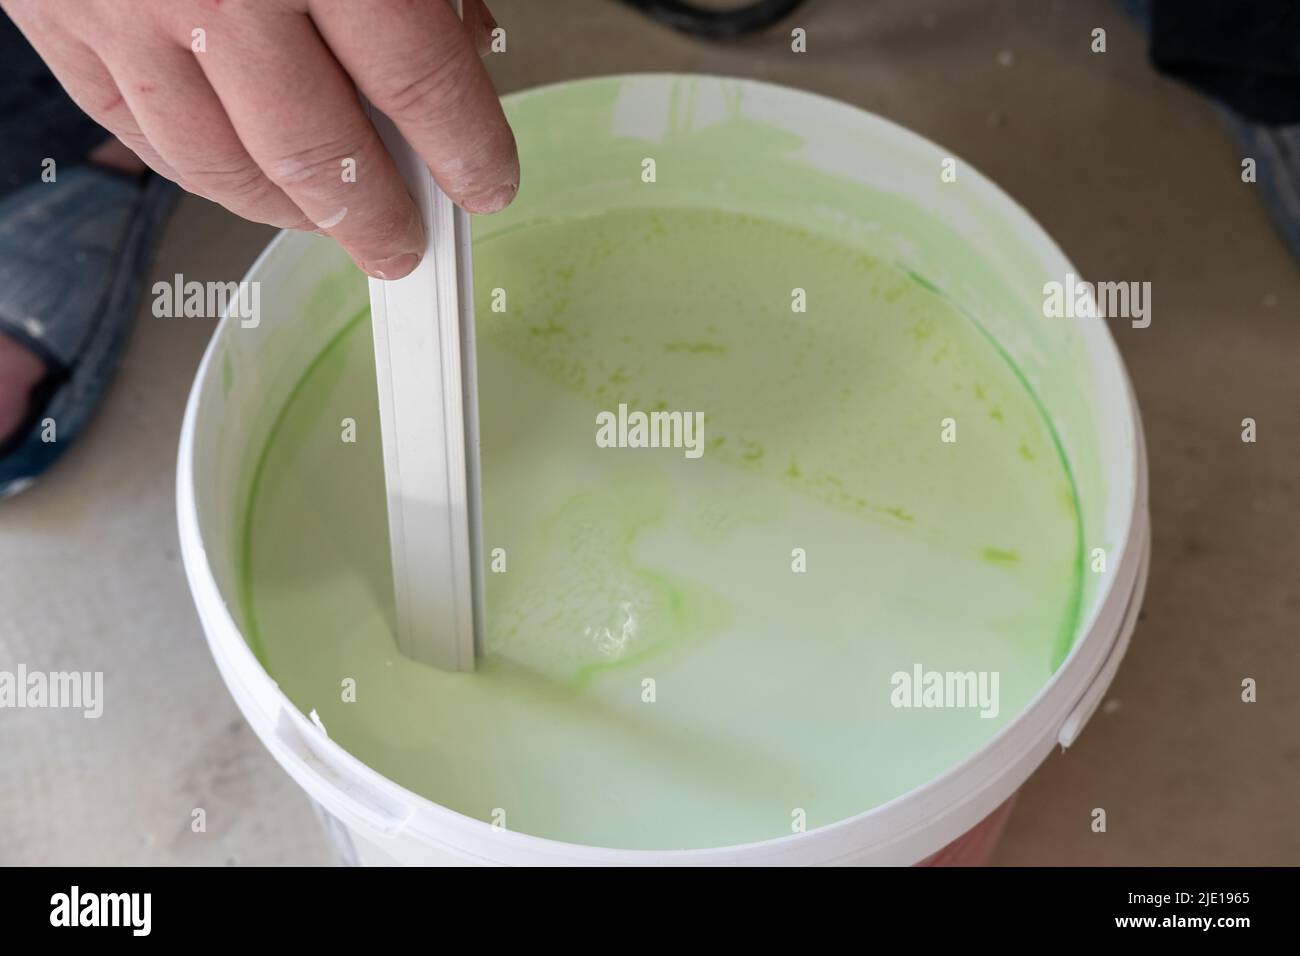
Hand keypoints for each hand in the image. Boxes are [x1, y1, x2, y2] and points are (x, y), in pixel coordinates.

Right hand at [3, 0, 517, 278]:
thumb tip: (461, 47)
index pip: (417, 83)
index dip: (465, 151)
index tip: (485, 183)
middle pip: (317, 155)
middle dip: (376, 217)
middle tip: (404, 242)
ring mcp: (121, 9)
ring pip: (220, 167)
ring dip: (290, 211)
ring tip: (331, 219)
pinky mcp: (56, 18)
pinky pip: (140, 136)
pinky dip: (203, 174)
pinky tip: (245, 179)